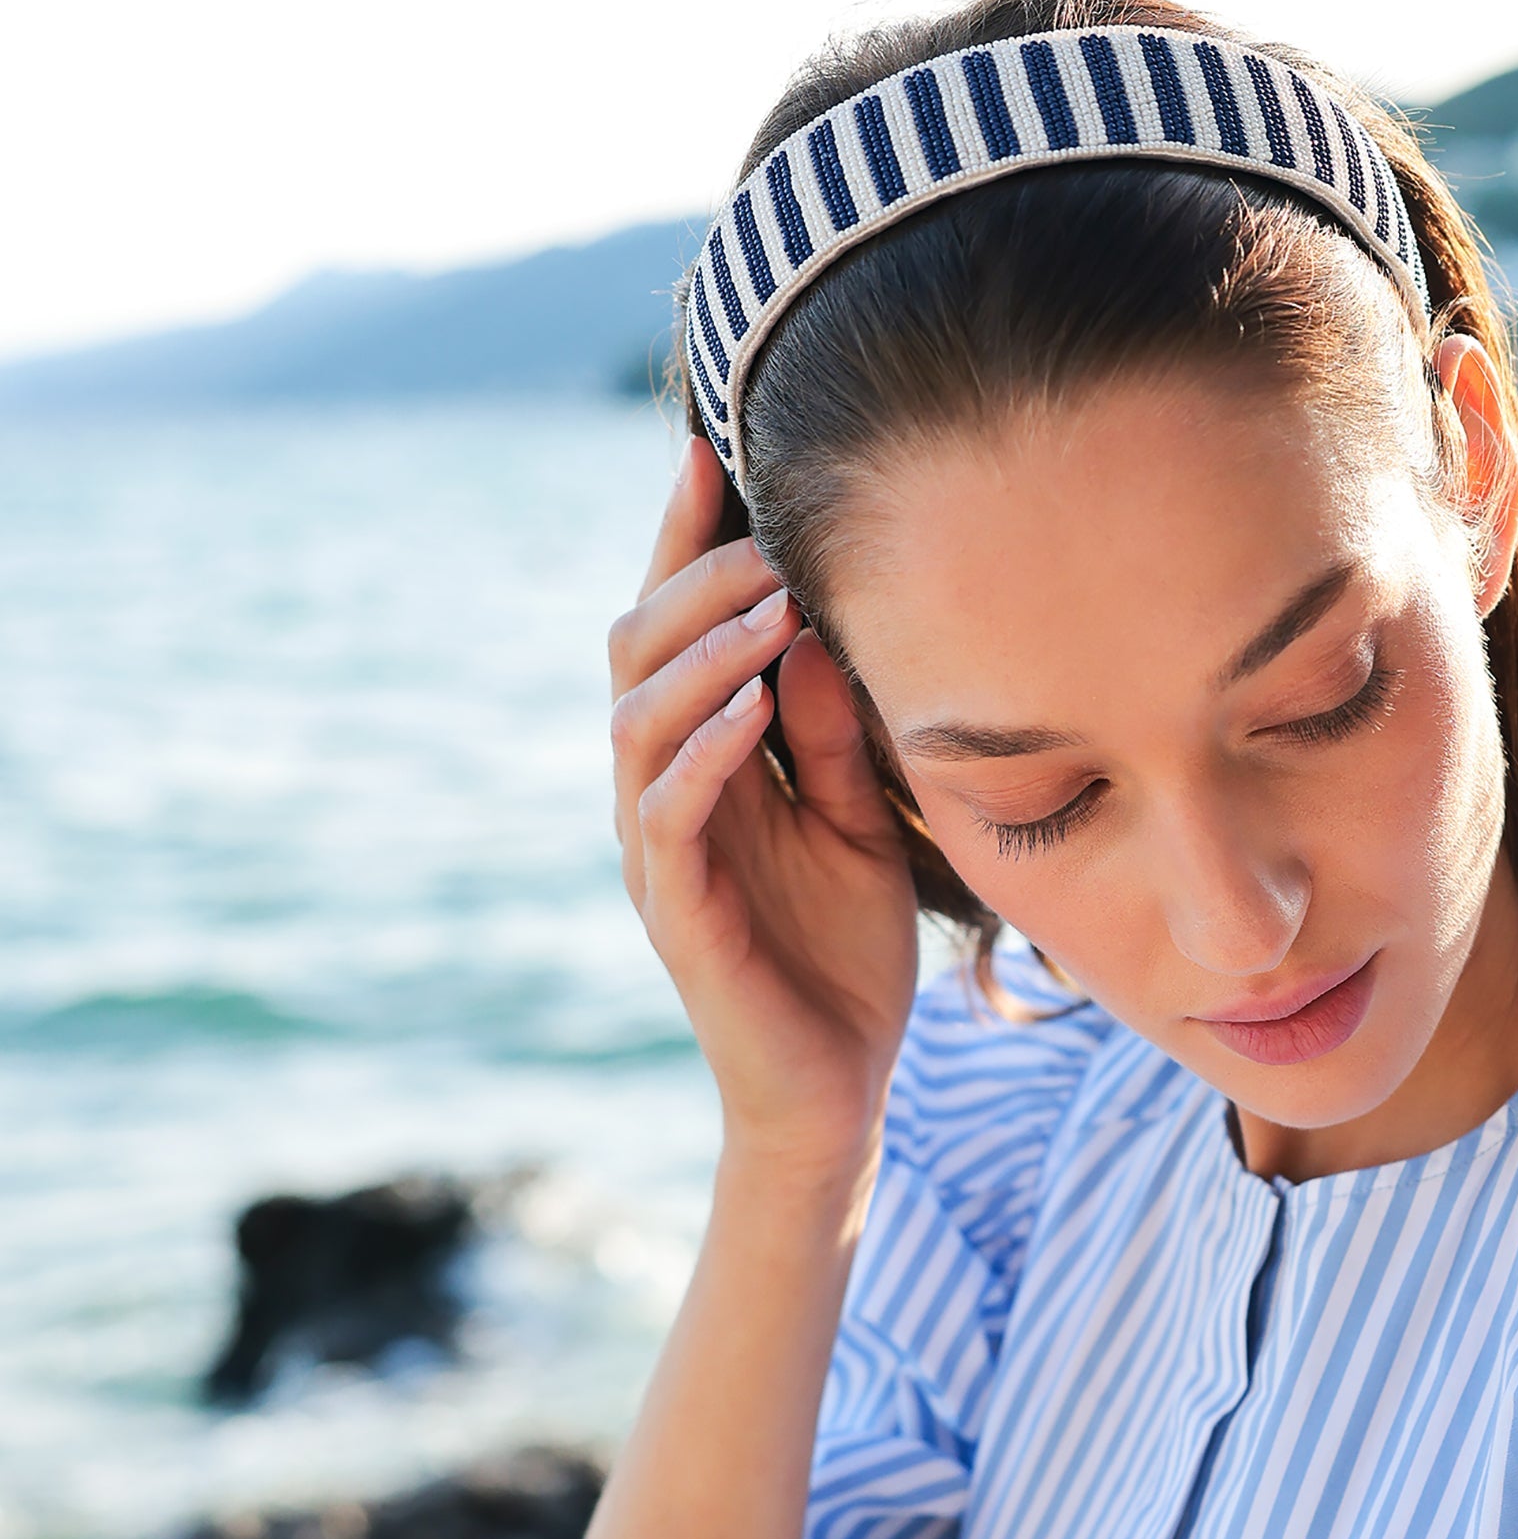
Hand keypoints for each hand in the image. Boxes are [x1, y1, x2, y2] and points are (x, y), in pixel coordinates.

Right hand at [608, 435, 920, 1173]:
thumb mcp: (861, 821)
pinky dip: (705, 753)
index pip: (676, 628)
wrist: (839, 1092)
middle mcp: (661, 793)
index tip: (709, 447)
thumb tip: (817, 626)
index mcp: (703, 760)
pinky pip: (668, 815)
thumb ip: (835, 732)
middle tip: (760, 532)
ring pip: (637, 721)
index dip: (683, 539)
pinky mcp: (679, 915)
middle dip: (690, 579)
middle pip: (634, 652)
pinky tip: (751, 711)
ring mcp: (659, 853)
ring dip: (700, 655)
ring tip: (764, 602)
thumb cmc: (846, 957)